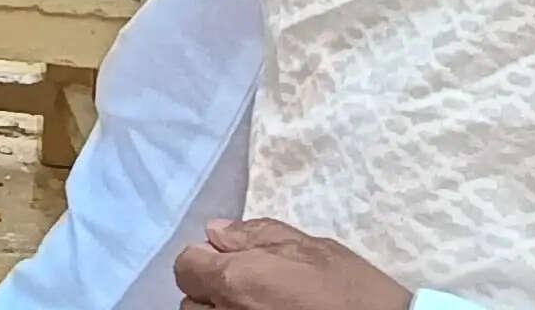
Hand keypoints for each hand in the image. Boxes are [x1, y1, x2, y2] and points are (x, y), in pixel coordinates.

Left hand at [170, 220, 414, 309]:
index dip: (203, 258)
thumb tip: (216, 232)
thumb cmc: (349, 289)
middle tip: (245, 283)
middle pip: (192, 302)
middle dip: (210, 289)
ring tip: (258, 303)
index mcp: (235, 280)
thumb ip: (256, 235)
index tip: (227, 258)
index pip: (185, 267)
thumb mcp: (309, 246)